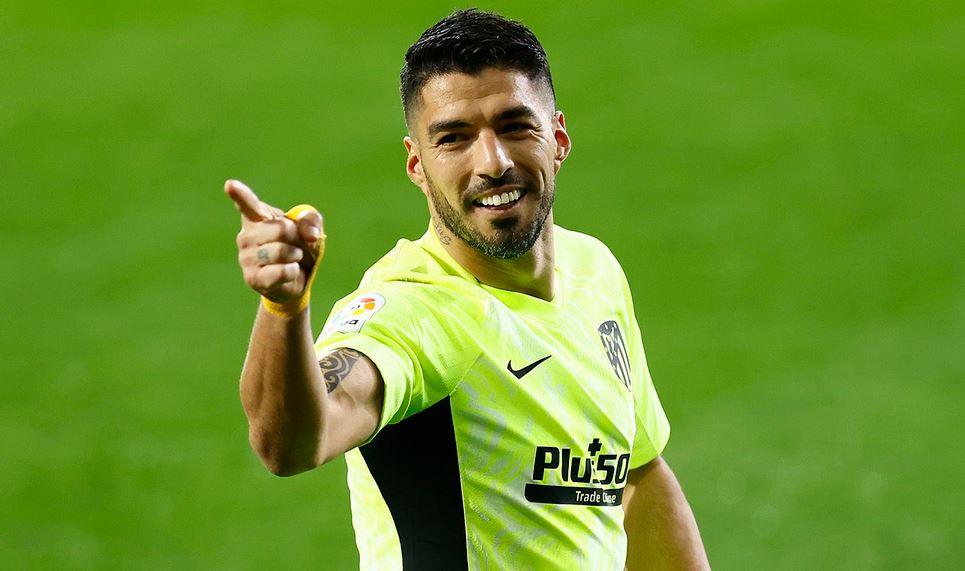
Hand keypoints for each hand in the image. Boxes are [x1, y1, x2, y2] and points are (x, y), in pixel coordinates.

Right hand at [224, 179, 323, 304]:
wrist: (296, 279)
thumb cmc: (299, 247)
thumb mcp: (310, 229)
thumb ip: (311, 221)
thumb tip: (310, 235)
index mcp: (257, 218)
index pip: (248, 204)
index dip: (239, 194)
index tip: (230, 185)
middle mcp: (246, 236)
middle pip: (281, 229)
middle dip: (298, 238)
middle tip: (296, 245)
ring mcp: (246, 258)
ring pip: (282, 251)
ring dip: (296, 255)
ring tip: (292, 258)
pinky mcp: (252, 278)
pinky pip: (280, 271)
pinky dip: (293, 271)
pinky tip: (289, 271)